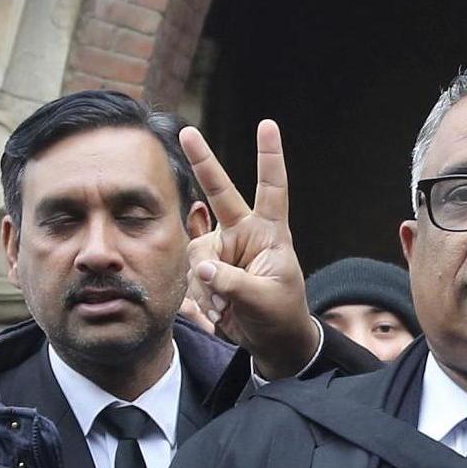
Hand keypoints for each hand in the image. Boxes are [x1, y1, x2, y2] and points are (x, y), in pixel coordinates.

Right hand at [178, 120, 320, 378]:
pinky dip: (203, 296)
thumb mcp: (262, 300)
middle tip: (186, 132)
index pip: (272, 189)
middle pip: (220, 192)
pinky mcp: (207, 268)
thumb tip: (202, 268)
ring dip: (208, 284)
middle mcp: (243, 233)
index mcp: (270, 233)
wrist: (271, 342)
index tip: (267, 125)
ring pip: (198, 252)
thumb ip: (232, 282)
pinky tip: (220, 309)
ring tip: (228, 305)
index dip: (269, 157)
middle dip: (202, 161)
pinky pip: (193, 275)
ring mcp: (222, 249)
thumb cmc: (280, 316)